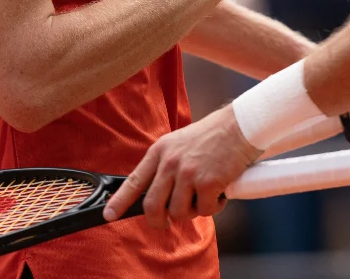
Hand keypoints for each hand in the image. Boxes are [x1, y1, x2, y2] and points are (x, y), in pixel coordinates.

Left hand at [103, 106, 259, 227]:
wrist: (240, 125)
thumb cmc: (212, 136)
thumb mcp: (179, 144)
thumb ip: (166, 165)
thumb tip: (157, 195)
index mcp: (160, 151)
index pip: (134, 181)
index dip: (120, 201)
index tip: (109, 215)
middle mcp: (170, 162)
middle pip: (153, 205)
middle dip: (157, 221)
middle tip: (164, 223)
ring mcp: (188, 173)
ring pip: (179, 212)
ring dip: (192, 211)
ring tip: (204, 196)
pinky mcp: (208, 183)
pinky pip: (204, 211)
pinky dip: (213, 208)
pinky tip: (219, 193)